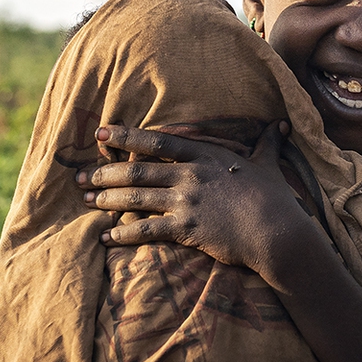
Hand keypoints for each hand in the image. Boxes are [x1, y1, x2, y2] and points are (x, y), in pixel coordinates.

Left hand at [80, 122, 320, 280]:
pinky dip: (123, 233)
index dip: (126, 136)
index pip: (157, 141)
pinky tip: (106, 236)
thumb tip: (282, 125)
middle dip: (104, 172)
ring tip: (86, 201)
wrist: (277, 232)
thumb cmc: (275, 198)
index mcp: (205, 155)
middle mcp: (190, 175)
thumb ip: (267, 144)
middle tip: (79, 176)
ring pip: (136, 197)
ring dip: (107, 198)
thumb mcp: (268, 165)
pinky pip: (146, 230)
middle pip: (137, 170)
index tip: (101, 132)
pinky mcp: (185, 229)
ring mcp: (186, 202)